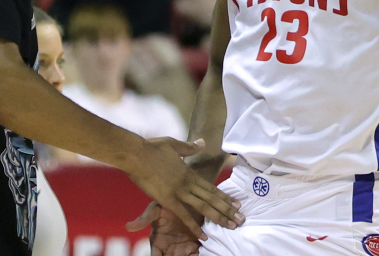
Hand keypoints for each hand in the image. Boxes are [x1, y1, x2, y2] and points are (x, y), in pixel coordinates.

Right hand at [127, 138, 242, 239]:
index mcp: (189, 172)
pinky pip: (184, 215)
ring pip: (204, 207)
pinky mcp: (168, 199)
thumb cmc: (152, 148)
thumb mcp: (174, 144)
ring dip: (219, 217)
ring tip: (232, 226)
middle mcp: (188, 183)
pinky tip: (203, 235)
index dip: (225, 197)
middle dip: (228, 210)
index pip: (211, 188)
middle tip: (241, 219)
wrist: (136, 153)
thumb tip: (202, 142)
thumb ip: (189, 147)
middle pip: (212, 199)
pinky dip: (194, 226)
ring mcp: (179, 191)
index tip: (237, 204)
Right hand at [127, 202, 200, 255]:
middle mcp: (169, 249)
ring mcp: (182, 249)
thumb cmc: (166, 204)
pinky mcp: (195, 247)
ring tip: (190, 252)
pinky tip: (205, 253)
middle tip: (179, 254)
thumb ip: (143, 219)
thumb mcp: (154, 209)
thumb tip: (128, 226)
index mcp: (157, 243)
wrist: (187, 200)